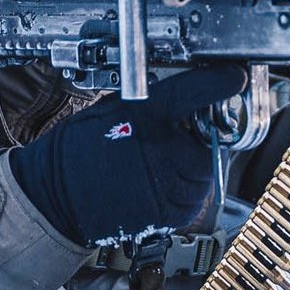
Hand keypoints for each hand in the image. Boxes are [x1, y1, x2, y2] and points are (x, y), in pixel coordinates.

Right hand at [8, 64, 250, 246]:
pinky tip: (153, 183)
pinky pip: (194, 194)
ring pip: (205, 168)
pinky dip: (182, 188)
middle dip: (196, 135)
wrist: (56, 198)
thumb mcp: (116, 106)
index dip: (221, 82)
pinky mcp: (176, 212)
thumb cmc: (80, 151)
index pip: (200, 90)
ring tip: (153, 164)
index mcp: (150, 114)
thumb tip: (194, 90)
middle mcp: (168, 149)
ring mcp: (175, 185)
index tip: (233, 76)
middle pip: (209, 135)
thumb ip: (158, 100)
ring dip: (190, 164)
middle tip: (167, 138)